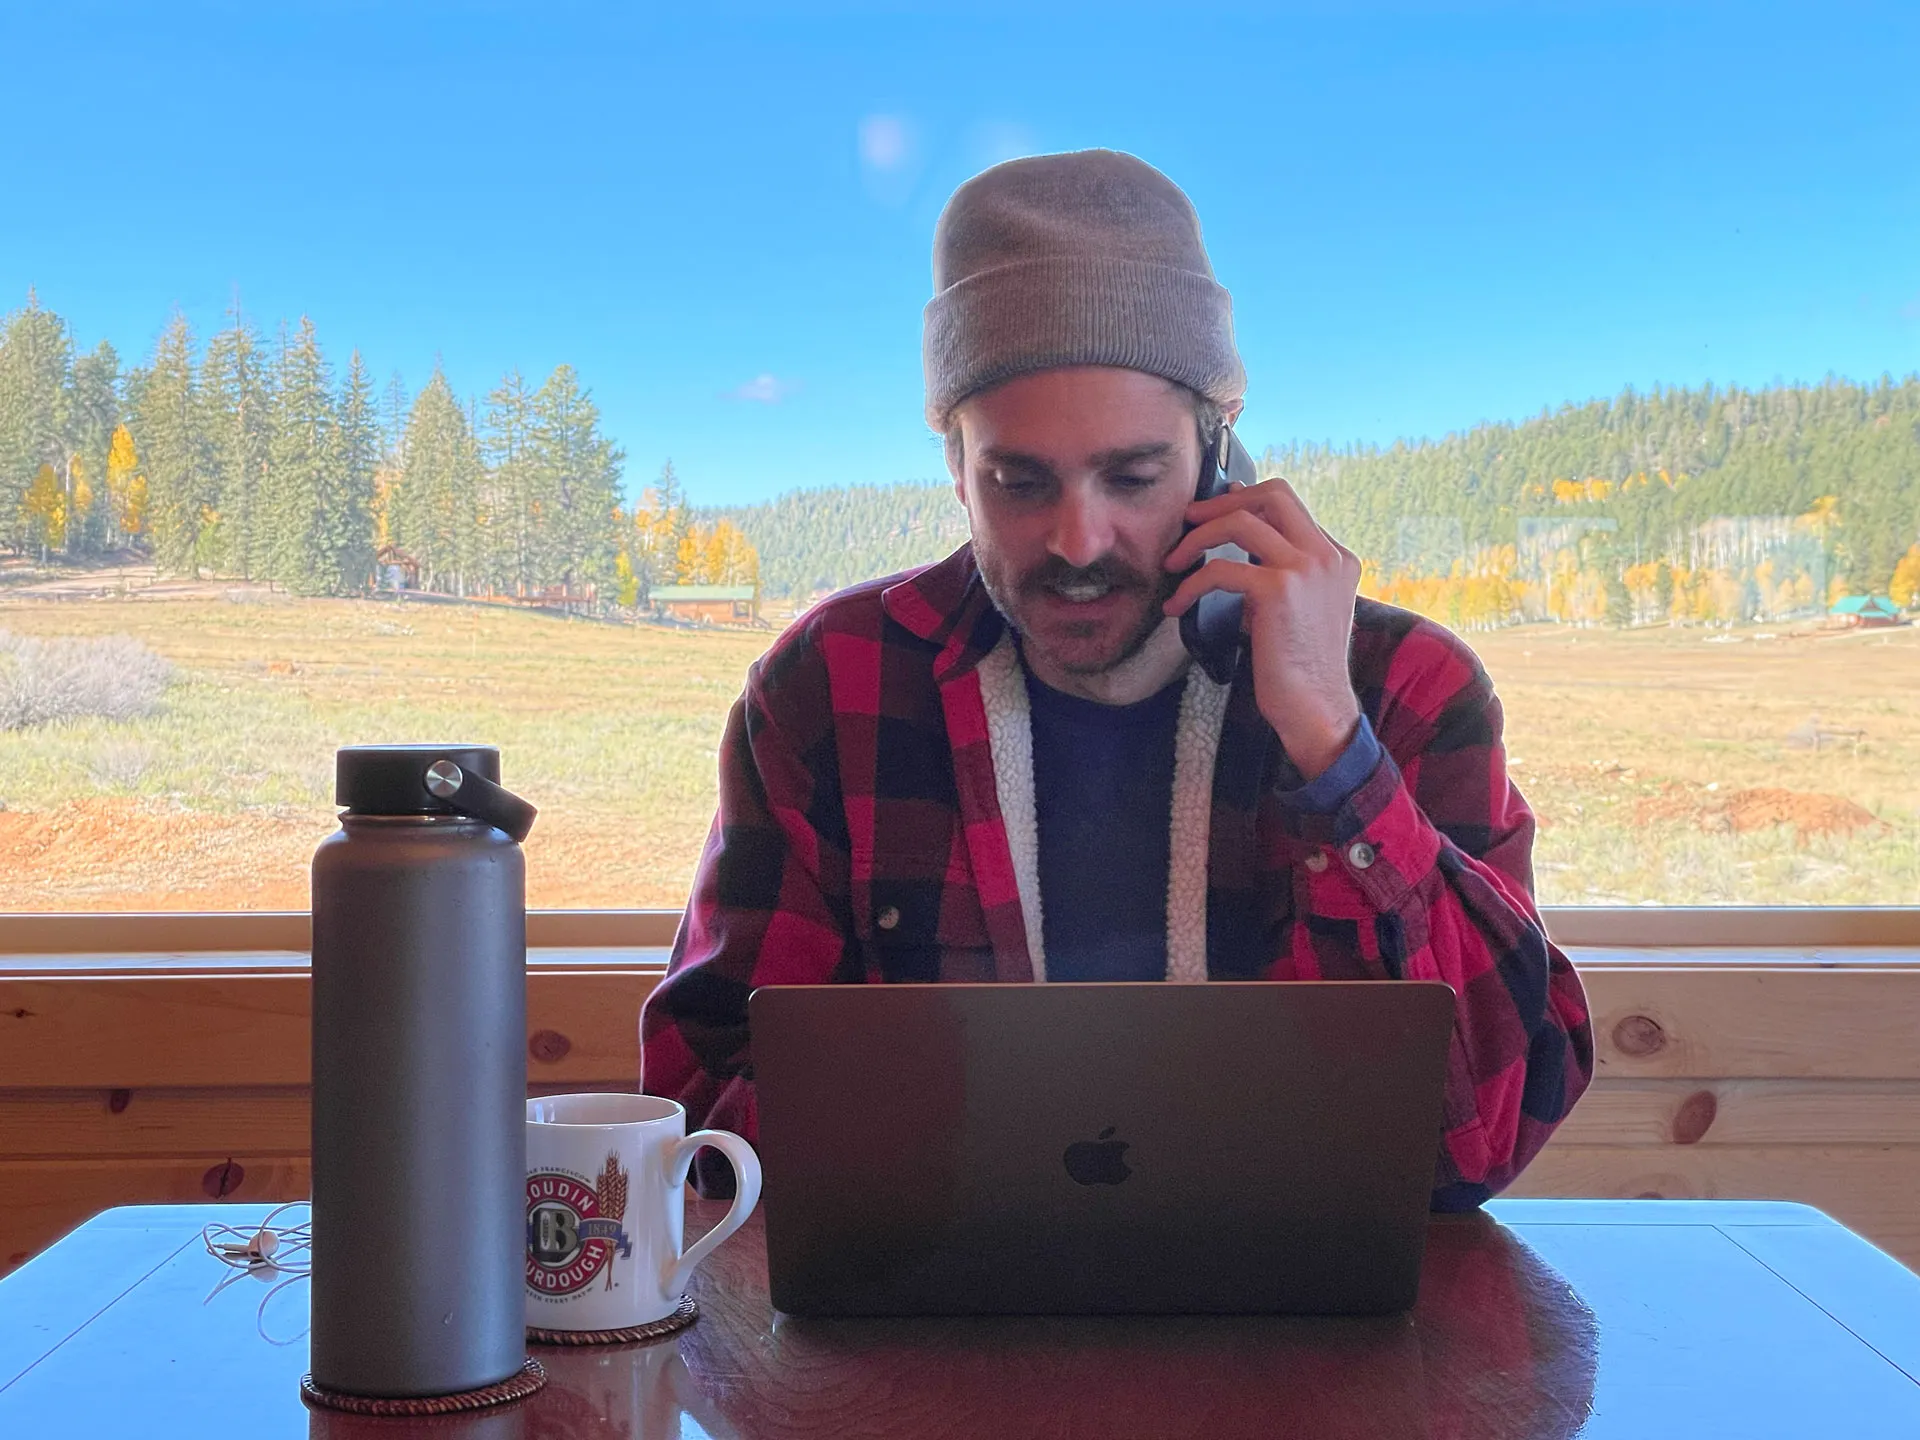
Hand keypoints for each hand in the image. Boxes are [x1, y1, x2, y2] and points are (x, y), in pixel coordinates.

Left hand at [1162, 476, 1362, 779]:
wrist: (1315, 709)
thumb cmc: (1298, 668)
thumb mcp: (1295, 609)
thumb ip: (1275, 573)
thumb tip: (1236, 543)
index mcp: (1336, 557)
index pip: (1289, 505)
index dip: (1246, 499)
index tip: (1213, 507)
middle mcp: (1328, 555)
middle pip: (1274, 494)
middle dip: (1224, 501)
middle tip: (1189, 518)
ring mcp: (1307, 568)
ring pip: (1242, 521)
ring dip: (1198, 536)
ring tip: (1173, 561)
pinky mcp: (1279, 590)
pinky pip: (1220, 570)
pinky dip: (1190, 585)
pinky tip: (1176, 606)